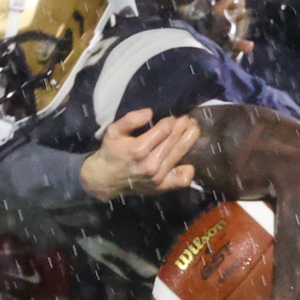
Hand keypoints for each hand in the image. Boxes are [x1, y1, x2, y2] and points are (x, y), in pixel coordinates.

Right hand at [80, 109, 198, 199]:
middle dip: (184, 127)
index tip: (174, 116)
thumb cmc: (111, 152)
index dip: (172, 121)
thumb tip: (149, 112)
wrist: (105, 178)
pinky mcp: (162, 187)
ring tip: (194, 130)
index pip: (164, 130)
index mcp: (138, 149)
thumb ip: (130, 120)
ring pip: (179, 155)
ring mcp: (158, 177)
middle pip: (174, 141)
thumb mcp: (113, 131)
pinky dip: (188, 170)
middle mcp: (150, 164)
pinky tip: (189, 161)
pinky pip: (182, 180)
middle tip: (189, 119)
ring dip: (189, 140)